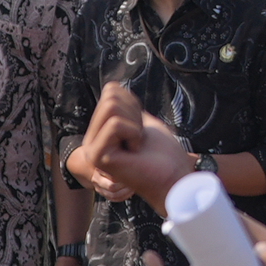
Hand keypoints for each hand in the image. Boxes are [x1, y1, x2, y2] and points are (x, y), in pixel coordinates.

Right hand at [69, 84, 198, 209]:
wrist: (173, 176)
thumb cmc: (163, 152)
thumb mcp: (141, 121)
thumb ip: (125, 107)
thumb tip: (112, 88)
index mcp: (100, 131)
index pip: (110, 90)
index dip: (133, 103)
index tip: (141, 127)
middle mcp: (91, 140)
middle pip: (109, 97)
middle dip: (134, 113)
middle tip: (140, 137)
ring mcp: (92, 149)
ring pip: (111, 106)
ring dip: (134, 124)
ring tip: (137, 144)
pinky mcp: (97, 157)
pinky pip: (115, 125)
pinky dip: (134, 133)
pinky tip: (135, 152)